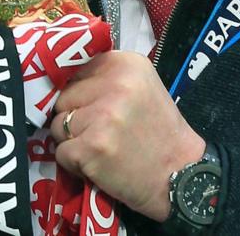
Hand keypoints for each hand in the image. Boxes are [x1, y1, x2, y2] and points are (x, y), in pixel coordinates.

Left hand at [49, 51, 204, 220]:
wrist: (181, 176)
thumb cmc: (159, 134)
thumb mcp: (142, 88)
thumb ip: (107, 78)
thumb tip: (62, 80)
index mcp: (126, 64)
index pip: (76, 71)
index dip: (81, 94)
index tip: (97, 108)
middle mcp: (114, 84)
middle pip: (64, 97)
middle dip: (75, 117)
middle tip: (103, 132)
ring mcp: (102, 116)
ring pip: (58, 124)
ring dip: (73, 140)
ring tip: (103, 148)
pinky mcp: (92, 146)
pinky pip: (61, 152)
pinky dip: (74, 163)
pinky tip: (100, 164)